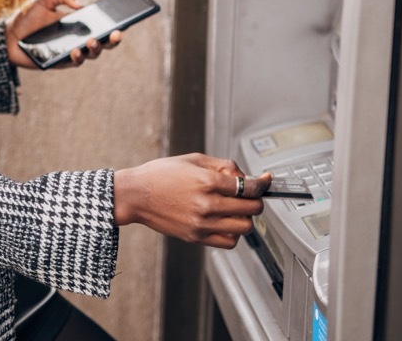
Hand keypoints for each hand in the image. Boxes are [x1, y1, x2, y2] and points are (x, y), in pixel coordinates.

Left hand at [4, 0, 122, 68]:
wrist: (7, 34)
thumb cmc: (27, 16)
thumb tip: (81, 4)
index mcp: (78, 24)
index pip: (101, 26)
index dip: (114, 25)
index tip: (123, 21)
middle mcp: (77, 39)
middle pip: (102, 43)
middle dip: (112, 40)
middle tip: (116, 33)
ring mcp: (69, 52)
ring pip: (90, 55)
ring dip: (95, 49)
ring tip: (92, 41)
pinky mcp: (59, 62)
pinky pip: (73, 62)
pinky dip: (77, 57)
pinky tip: (76, 51)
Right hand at [113, 153, 270, 248]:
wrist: (136, 195)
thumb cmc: (160, 174)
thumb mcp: (193, 159)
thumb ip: (222, 165)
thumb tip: (244, 176)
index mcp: (206, 181)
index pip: (248, 187)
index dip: (262, 183)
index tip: (264, 181)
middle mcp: (206, 204)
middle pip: (251, 208)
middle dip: (255, 199)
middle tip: (249, 194)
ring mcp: (202, 223)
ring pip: (245, 227)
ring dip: (246, 218)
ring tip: (236, 209)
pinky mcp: (196, 237)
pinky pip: (229, 241)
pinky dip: (234, 233)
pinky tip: (226, 222)